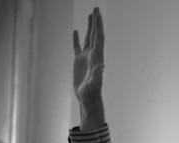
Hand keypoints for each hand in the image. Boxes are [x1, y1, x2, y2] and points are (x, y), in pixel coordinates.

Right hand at [73, 7, 105, 129]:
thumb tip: (102, 65)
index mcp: (97, 56)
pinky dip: (77, 38)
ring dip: (89, 27)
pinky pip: (78, 46)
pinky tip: (76, 31)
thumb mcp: (95, 83)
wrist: (88, 98)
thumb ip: (98, 74)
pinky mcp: (79, 61)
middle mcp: (93, 54)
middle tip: (96, 8)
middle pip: (95, 34)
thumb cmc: (92, 92)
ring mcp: (86, 57)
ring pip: (88, 38)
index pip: (99, 37)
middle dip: (96, 22)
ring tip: (91, 15)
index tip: (98, 14)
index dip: (98, 26)